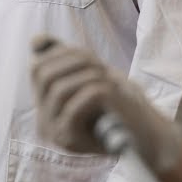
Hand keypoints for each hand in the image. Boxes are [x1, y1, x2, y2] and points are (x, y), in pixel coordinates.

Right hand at [29, 36, 181, 173]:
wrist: (145, 139)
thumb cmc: (117, 105)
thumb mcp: (90, 77)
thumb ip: (65, 60)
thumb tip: (37, 39)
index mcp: (45, 105)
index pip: (37, 67)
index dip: (64, 53)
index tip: (91, 57)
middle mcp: (43, 119)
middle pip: (43, 74)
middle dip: (75, 61)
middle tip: (101, 67)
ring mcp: (53, 132)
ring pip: (58, 89)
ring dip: (88, 76)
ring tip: (109, 81)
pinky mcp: (69, 141)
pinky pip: (74, 108)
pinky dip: (95, 92)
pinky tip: (111, 94)